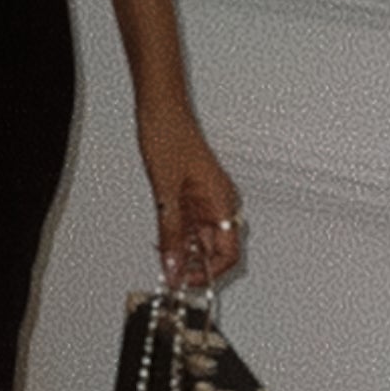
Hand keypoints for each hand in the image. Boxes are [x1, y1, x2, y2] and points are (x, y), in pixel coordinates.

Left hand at [140, 107, 244, 293]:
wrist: (161, 108)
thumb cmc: (169, 137)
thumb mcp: (165, 193)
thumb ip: (170, 234)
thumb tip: (172, 268)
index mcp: (222, 202)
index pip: (228, 252)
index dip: (208, 273)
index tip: (185, 282)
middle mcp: (220, 203)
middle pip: (216, 249)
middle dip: (194, 266)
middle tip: (170, 276)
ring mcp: (207, 199)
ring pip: (202, 239)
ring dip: (184, 253)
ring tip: (162, 259)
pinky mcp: (194, 194)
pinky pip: (192, 225)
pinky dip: (178, 237)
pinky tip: (162, 240)